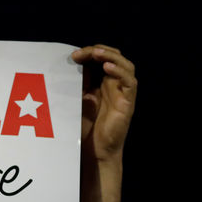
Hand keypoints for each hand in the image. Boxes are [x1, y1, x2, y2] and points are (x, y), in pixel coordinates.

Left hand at [72, 45, 136, 162]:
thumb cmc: (86, 127)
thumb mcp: (78, 100)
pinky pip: (130, 82)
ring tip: (97, 53)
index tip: (73, 56)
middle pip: (115, 57)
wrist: (95, 150)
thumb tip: (70, 64)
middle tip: (82, 53)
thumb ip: (79, 83)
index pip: (102, 58)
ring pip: (126, 66)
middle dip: (99, 51)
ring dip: (111, 56)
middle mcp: (115, 85)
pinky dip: (120, 72)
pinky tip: (107, 68)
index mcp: (103, 82)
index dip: (89, 52)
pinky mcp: (128, 103)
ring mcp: (123, 93)